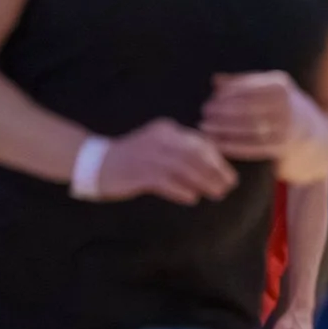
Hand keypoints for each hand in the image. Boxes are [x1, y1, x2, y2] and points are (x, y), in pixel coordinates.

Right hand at [94, 119, 238, 205]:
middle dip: (215, 171)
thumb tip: (214, 166)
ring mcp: (147, 154)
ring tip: (217, 194)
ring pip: (182, 168)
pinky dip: (180, 190)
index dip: (217, 159)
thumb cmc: (135, 159)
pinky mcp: (137, 172)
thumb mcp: (160, 148)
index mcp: (167, 130)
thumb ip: (183, 152)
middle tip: (229, 186)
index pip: (199, 142)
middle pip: (194, 154)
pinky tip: (192, 198)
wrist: (98, 163)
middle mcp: (159, 139)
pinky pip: (164, 181)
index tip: (229, 174)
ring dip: (203, 182)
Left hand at [202, 72, 326, 161]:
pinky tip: (217, 144)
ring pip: (248, 127)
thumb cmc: (286, 109)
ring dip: (223, 128)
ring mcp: (286, 125)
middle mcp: (286, 103)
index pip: (248, 86)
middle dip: (221, 110)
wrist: (318, 137)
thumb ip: (244, 84)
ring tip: (205, 128)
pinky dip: (232, 145)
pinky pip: (253, 146)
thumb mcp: (272, 91)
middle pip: (246, 106)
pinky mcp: (283, 146)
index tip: (210, 98)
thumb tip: (215, 80)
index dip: (226, 93)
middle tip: (204, 113)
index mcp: (281, 84)